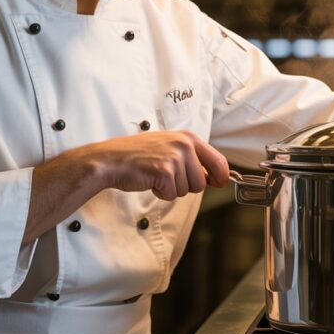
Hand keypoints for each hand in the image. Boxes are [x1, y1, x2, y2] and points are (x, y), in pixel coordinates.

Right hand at [49, 130, 229, 199]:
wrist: (112, 160)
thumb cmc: (140, 156)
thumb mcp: (170, 149)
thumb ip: (192, 159)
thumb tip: (214, 178)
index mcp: (188, 137)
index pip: (218, 160)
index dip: (222, 176)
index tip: (220, 183)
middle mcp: (185, 144)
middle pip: (201, 182)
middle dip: (186, 187)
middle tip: (168, 178)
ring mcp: (175, 157)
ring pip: (187, 190)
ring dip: (172, 189)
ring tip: (157, 176)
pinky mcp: (164, 171)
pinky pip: (172, 195)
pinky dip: (161, 193)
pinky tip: (150, 181)